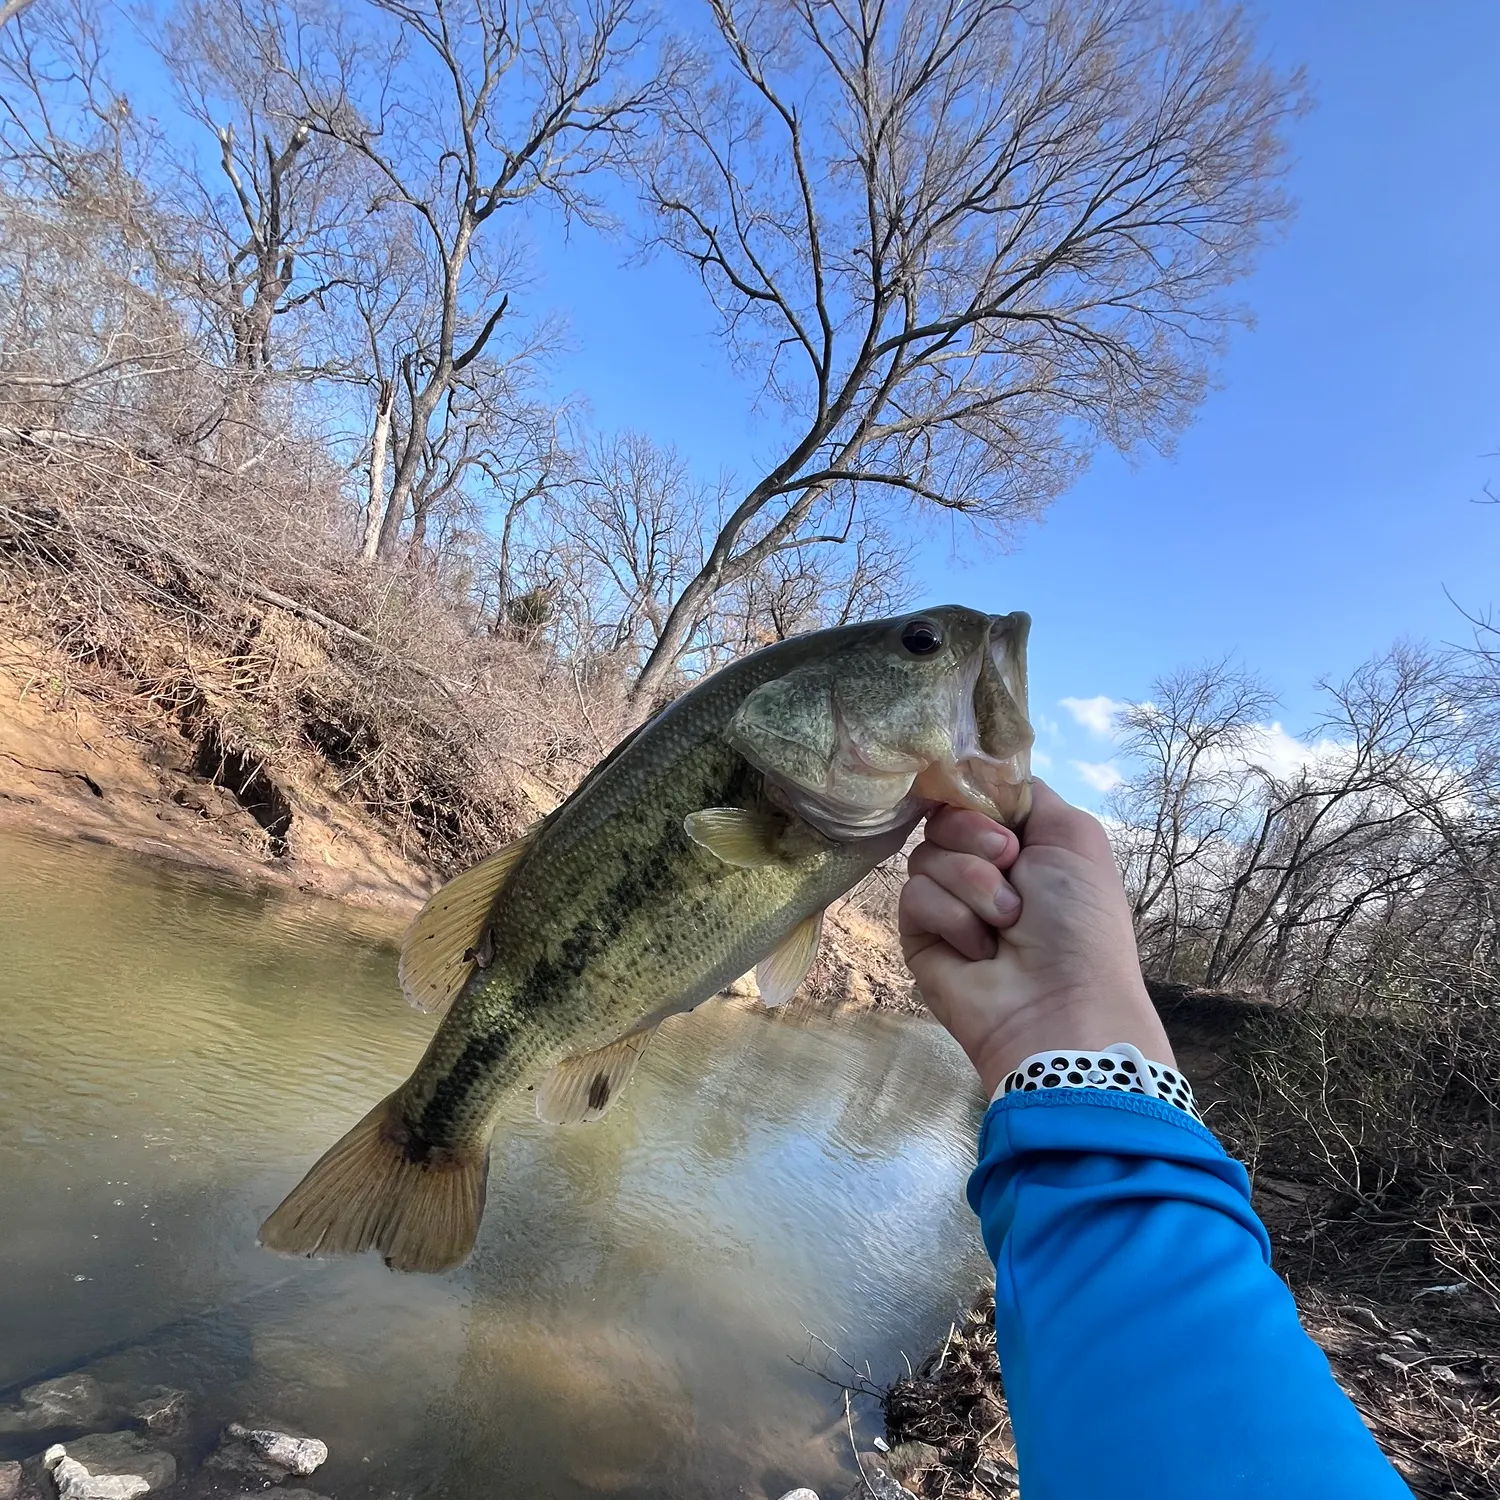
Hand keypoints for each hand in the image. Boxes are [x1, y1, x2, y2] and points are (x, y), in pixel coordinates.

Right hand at [899, 779, 1172, 1096]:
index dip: (980, 798)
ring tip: (1006, 924)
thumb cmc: (1079, 921)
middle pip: (944, 818)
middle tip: (1012, 868)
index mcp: (1021, 843)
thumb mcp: (1073, 836)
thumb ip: (1026, 792)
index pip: (974, 796)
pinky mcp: (919, 935)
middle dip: (978, 839)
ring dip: (974, 885)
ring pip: (926, 855)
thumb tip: (978, 774)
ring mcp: (948, 902)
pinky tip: (980, 949)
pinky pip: (914, 895)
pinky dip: (953, 918)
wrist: (1059, 1002)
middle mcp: (982, 868)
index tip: (1003, 817)